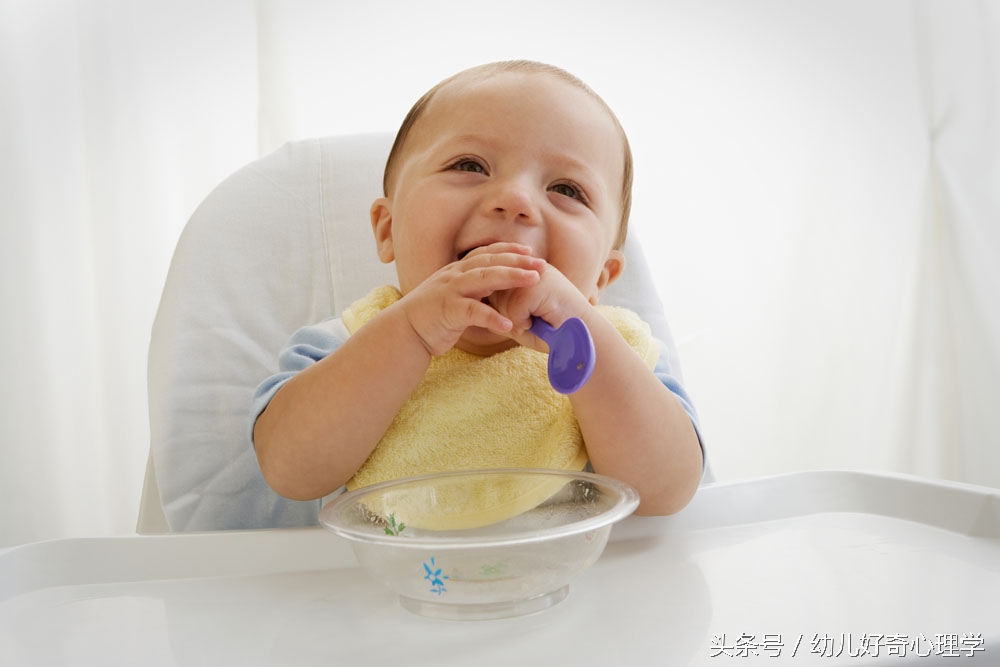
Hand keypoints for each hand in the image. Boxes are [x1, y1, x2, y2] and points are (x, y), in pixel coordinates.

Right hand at [394, 243, 543, 355]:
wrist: (404, 332)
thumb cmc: (433, 317)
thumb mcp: (454, 296)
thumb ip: (473, 290)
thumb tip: (496, 290)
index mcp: (457, 271)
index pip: (486, 253)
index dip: (508, 250)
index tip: (529, 249)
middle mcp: (454, 276)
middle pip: (490, 262)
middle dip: (518, 260)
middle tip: (541, 263)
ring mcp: (450, 291)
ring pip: (484, 279)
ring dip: (511, 277)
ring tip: (534, 280)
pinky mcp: (448, 311)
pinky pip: (473, 312)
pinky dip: (492, 317)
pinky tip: (509, 324)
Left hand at [486, 260, 594, 353]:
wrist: (585, 336)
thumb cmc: (553, 331)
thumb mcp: (522, 316)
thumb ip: (500, 307)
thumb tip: (477, 301)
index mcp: (527, 270)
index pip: (495, 278)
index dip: (495, 296)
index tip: (511, 308)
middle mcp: (530, 267)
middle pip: (492, 291)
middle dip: (504, 312)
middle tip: (531, 319)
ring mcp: (534, 274)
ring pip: (500, 302)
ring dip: (514, 318)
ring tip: (536, 321)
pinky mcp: (536, 286)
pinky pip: (511, 311)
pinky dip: (522, 323)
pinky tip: (539, 323)